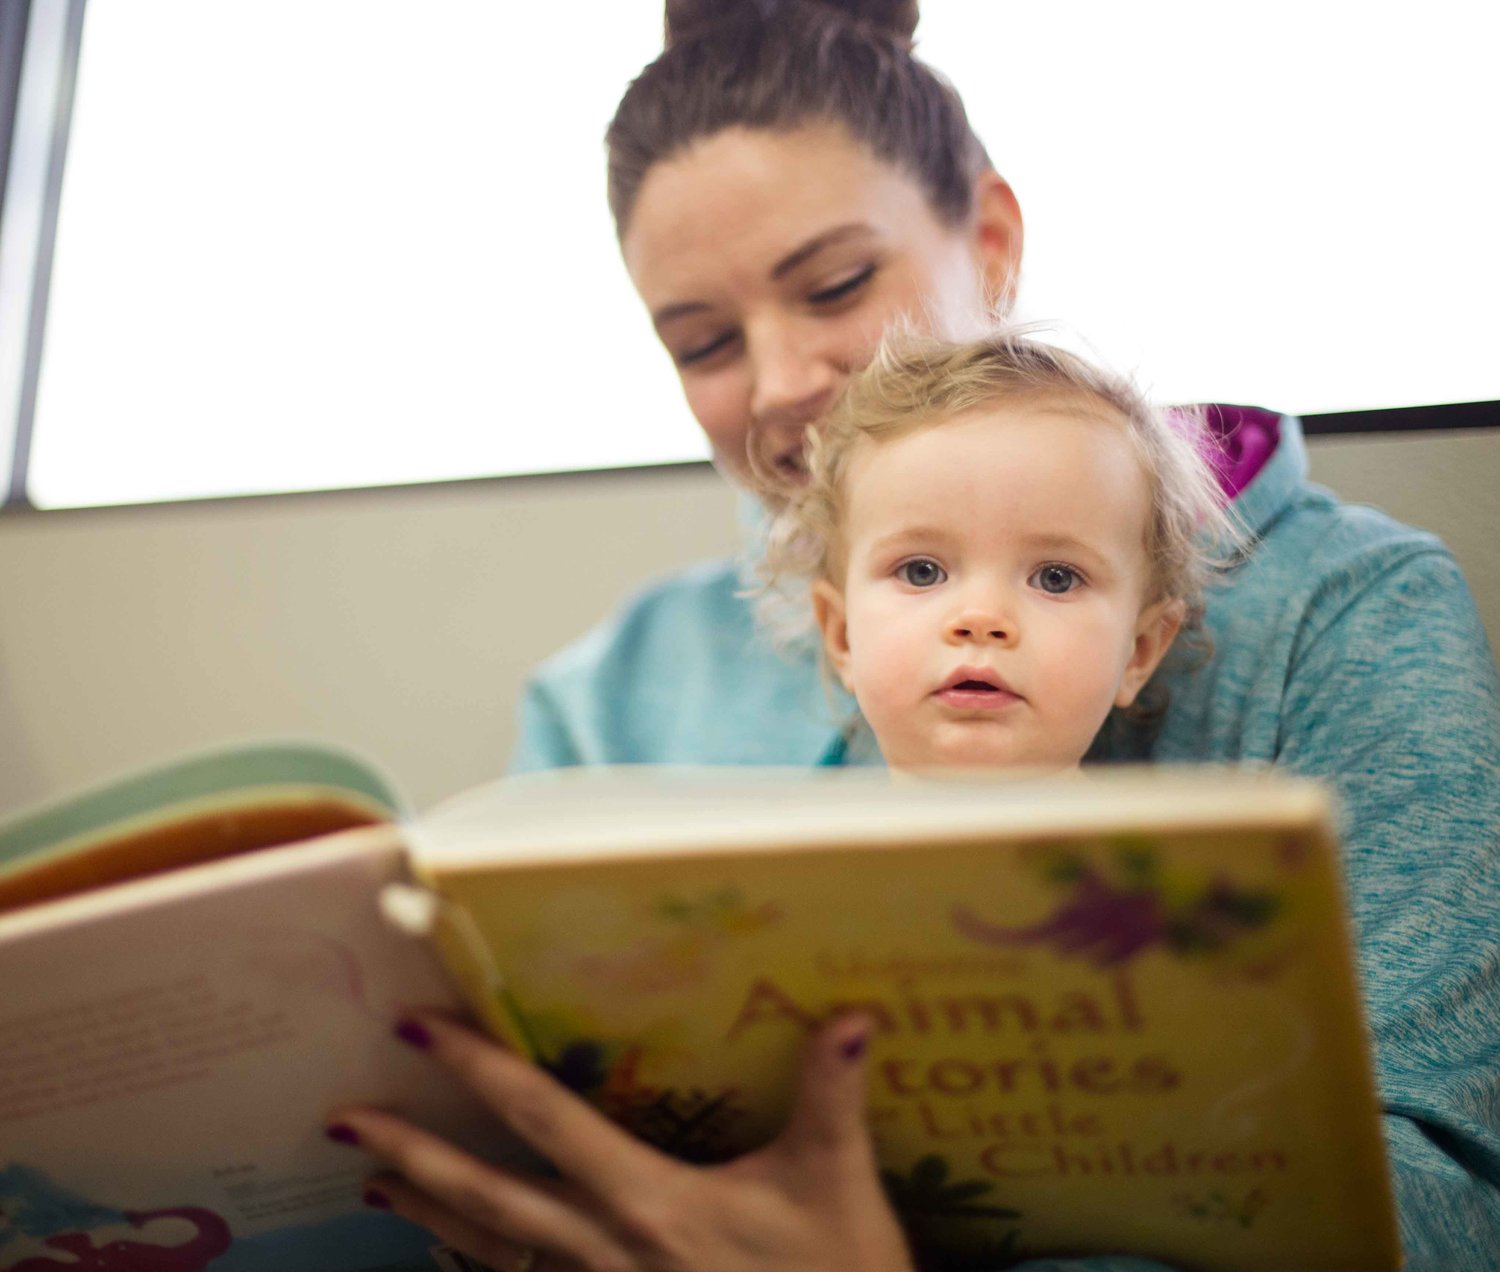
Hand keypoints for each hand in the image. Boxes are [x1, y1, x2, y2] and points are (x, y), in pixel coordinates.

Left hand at [326, 1010, 914, 1271]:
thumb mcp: (837, 1187)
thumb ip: (832, 1098)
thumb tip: (852, 1016)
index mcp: (649, 1202)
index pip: (545, 1121)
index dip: (478, 1069)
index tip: (417, 1028)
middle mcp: (605, 1250)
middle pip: (488, 1197)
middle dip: (413, 1154)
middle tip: (343, 1120)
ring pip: (492, 1254)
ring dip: (431, 1215)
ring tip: (376, 1187)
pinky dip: (481, 1268)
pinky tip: (459, 1257)